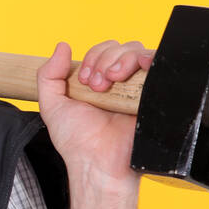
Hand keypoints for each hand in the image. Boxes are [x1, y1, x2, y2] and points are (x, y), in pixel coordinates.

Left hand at [36, 40, 154, 184]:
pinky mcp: (156, 94)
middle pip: (120, 47)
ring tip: (111, 83)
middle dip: (103, 60)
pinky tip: (133, 73)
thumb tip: (62, 46)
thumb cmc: (77, 140)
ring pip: (137, 51)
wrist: (98, 161)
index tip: (84, 81)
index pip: (102, 50)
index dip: (92, 57)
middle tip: (96, 87)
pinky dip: (147, 59)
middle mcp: (121, 82)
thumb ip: (48, 75)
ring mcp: (139, 87)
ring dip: (120, 60)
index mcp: (100, 80)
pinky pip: (160, 64)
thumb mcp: (53, 105)